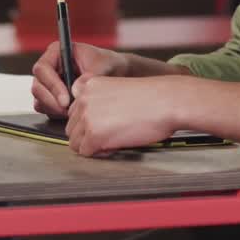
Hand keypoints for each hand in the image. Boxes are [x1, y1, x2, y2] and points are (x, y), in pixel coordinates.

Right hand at [31, 41, 128, 117]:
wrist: (114, 74)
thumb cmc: (107, 64)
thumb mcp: (102, 66)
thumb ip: (89, 76)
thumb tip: (76, 87)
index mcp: (56, 52)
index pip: (43, 68)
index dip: (52, 85)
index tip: (66, 99)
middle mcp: (49, 67)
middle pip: (37, 86)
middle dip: (52, 101)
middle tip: (68, 110)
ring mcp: (48, 83)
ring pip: (39, 99)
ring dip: (54, 108)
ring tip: (73, 110)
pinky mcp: (51, 97)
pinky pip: (45, 108)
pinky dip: (56, 113)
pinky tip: (71, 111)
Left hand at [65, 75, 181, 156]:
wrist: (167, 102)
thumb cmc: (152, 97)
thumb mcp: (119, 88)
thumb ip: (100, 99)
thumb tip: (92, 121)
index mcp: (90, 85)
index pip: (74, 111)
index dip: (89, 121)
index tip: (104, 123)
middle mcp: (84, 100)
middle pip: (72, 127)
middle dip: (88, 134)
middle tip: (111, 134)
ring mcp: (87, 118)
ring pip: (75, 142)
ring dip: (92, 145)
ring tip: (113, 140)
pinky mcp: (94, 135)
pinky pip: (86, 152)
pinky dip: (99, 153)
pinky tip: (115, 145)